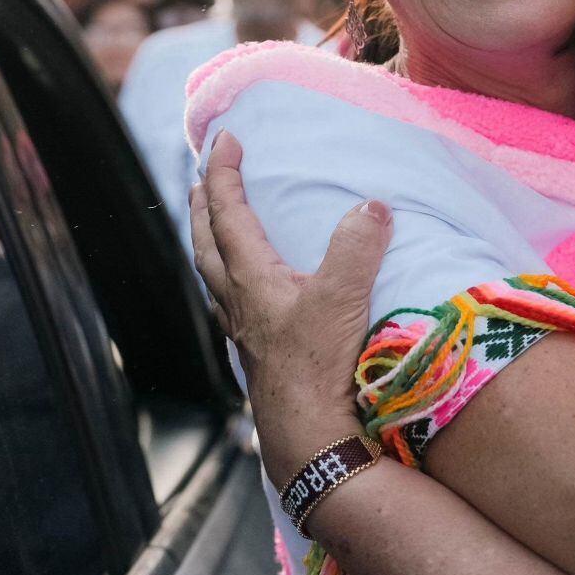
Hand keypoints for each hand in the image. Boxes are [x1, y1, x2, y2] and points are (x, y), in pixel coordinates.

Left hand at [189, 132, 391, 481]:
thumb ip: (357, 248)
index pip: (228, 213)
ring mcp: (245, 331)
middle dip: (203, 204)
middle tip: (201, 177)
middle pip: (206, 243)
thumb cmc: (319, 367)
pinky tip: (249, 294)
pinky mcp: (259, 355)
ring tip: (216, 228)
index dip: (224, 173)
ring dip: (211, 243)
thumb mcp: (344, 299)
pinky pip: (231, 305)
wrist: (308, 435)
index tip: (226, 139)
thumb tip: (373, 206)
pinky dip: (232, 283)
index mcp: (252, 278)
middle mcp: (239, 302)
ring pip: (213, 276)